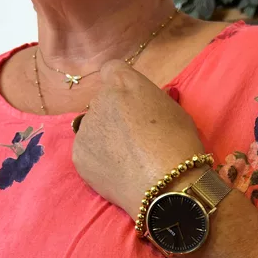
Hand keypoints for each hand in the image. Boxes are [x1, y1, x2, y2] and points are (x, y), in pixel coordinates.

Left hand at [72, 60, 204, 218]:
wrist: (167, 187)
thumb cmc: (179, 146)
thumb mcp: (175, 111)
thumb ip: (152, 101)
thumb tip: (147, 104)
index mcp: (123, 82)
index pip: (112, 70)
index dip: (123, 88)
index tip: (132, 104)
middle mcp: (98, 100)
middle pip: (103, 102)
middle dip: (115, 115)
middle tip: (134, 138)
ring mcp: (85, 129)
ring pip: (94, 129)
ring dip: (106, 138)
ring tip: (127, 160)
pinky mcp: (78, 155)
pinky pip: (88, 152)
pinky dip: (99, 160)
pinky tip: (118, 172)